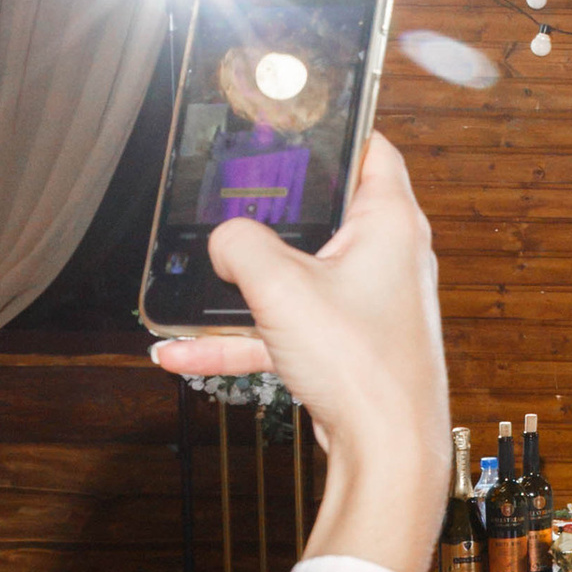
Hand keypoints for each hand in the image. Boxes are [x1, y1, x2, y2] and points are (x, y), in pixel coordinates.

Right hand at [149, 138, 449, 571]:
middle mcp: (385, 258)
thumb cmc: (361, 364)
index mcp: (389, 222)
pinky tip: (181, 352)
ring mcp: (366, 303)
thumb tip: (223, 241)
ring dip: (240, 287)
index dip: (334, 130)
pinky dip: (239, 337)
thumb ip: (240, 246)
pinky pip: (284, 328)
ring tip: (189, 286)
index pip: (370, 149)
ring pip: (294, 278)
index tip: (296, 120)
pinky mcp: (346, 345)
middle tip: (227, 198)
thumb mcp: (281, 286)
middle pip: (321, 213)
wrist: (386, 452)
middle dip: (268, 214)